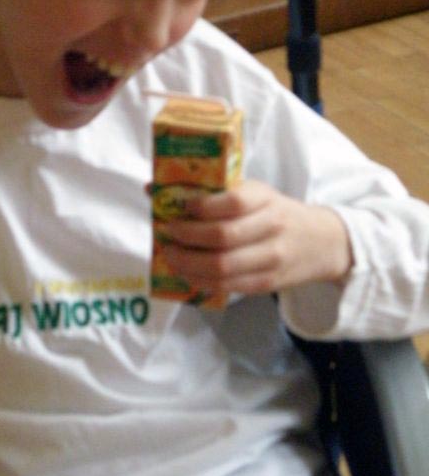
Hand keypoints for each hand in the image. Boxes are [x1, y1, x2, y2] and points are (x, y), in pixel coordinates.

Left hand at [158, 179, 352, 296]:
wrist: (321, 242)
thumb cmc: (275, 212)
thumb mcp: (255, 193)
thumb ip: (213, 193)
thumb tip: (153, 188)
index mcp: (266, 199)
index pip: (233, 202)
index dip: (202, 206)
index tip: (182, 207)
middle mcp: (271, 227)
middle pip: (222, 238)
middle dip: (187, 237)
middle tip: (168, 234)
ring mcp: (271, 258)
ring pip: (223, 267)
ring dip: (188, 264)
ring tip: (171, 256)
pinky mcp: (267, 283)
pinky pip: (229, 287)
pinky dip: (202, 281)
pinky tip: (187, 273)